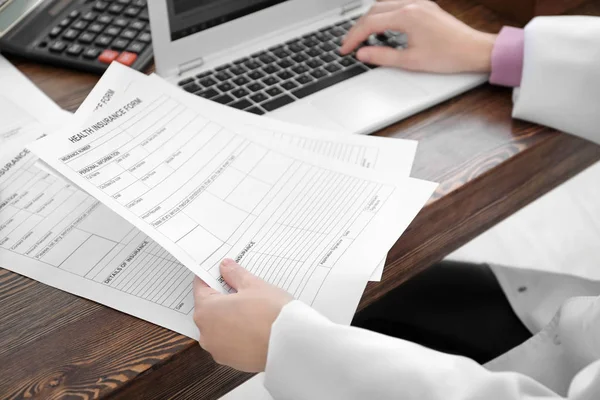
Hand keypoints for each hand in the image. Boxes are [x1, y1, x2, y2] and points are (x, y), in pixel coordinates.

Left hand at [193, 258, 292, 372]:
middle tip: (242, 289)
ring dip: (230, 317)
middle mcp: (206, 334)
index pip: (201, 287)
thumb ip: (235, 274)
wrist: (292, 344)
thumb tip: (225, 267)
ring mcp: (218, 350)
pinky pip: (230, 342)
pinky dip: (238, 334)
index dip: (212, 277)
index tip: (222, 272)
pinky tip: (255, 326)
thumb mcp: (253, 285)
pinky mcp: (232, 362)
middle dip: (223, 298)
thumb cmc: (271, 314)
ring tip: (252, 309)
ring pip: (219, 327)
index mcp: (206, 311)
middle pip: (209, 309)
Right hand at [340, 0, 496, 72]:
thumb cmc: (448, 56)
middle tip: (348, 44)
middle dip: (357, 28)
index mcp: (407, 16)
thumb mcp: (410, 61)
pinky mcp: (425, 7)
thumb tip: (362, 54)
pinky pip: (396, 5)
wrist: (474, 50)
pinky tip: (381, 29)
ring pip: (383, 5)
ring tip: (361, 37)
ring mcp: (419, 3)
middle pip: (373, 11)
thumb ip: (382, 57)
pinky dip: (383, 16)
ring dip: (369, 20)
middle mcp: (412, 4)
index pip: (370, 24)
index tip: (344, 49)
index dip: (353, 38)